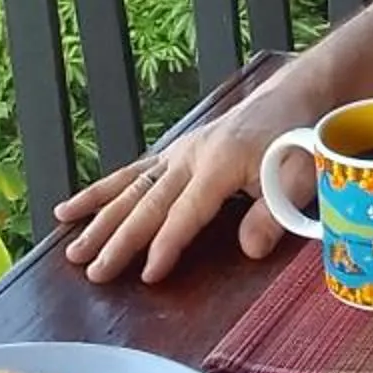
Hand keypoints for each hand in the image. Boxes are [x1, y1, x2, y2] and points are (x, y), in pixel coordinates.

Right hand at [53, 86, 300, 285]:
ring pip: (130, 189)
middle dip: (118, 240)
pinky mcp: (174, 152)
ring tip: (71, 250)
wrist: (292, 96)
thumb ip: (275, 214)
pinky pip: (130, 174)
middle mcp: (190, 156)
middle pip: (147, 204)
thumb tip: (250, 250)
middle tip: (94, 272)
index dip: (166, 244)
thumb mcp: (301, 176)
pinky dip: (100, 192)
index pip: (185, 212)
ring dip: (98, 220)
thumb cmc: (298, 139)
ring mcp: (178, 153)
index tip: (147, 275)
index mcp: (219, 164)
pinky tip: (71, 209)